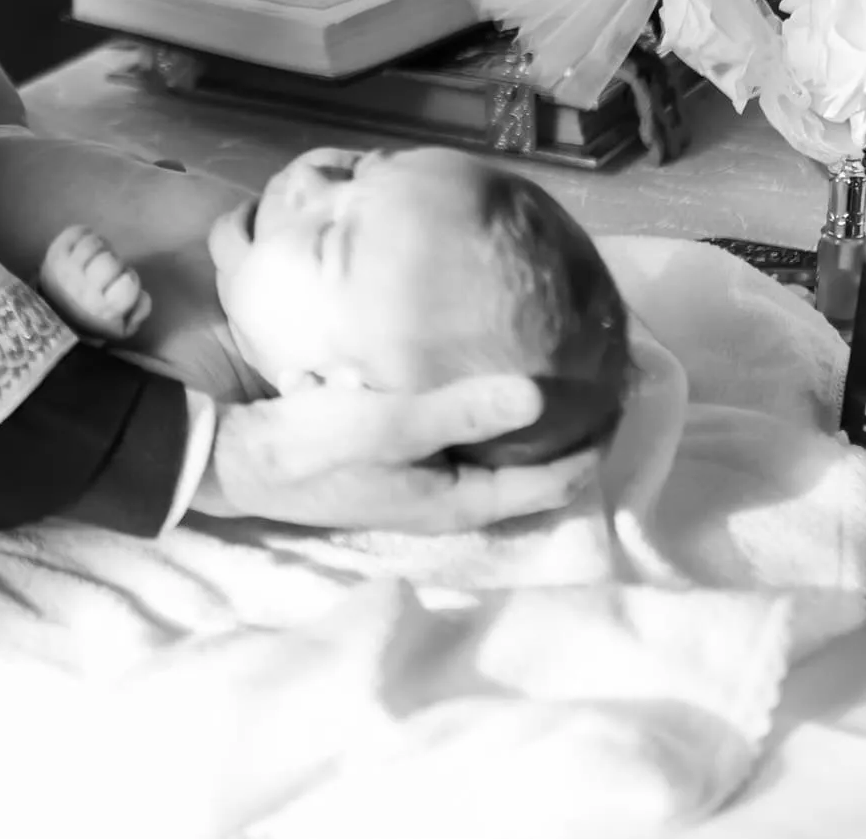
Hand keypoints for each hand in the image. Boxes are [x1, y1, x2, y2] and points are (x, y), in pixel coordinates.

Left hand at [37, 226, 150, 341]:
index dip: (129, 280)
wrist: (53, 316)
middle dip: (115, 263)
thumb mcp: (123, 326)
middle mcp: (85, 289)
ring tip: (97, 256)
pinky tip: (86, 243)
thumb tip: (142, 292)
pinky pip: (75, 232)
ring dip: (101, 247)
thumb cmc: (93, 320)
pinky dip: (84, 233)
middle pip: (110, 261)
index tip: (123, 283)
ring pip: (94, 243)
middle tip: (109, 270)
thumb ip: (140, 309)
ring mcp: (68, 270)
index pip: (128, 283)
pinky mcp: (55, 255)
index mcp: (105, 309)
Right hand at [190, 375, 597, 533]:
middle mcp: (449, 498)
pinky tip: (483, 366)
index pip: (557, 482)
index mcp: (459, 500)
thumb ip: (461, 410)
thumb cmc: (315, 445)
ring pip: (500, 451)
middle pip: (535, 469)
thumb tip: (539, 395)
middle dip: (572, 427)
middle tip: (602, 371)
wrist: (238, 458)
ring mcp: (422, 480)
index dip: (597, 442)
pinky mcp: (398, 456)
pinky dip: (488, 408)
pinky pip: (465, 434)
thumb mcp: (389, 423)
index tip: (627, 390)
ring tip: (557, 364)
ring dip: (530, 418)